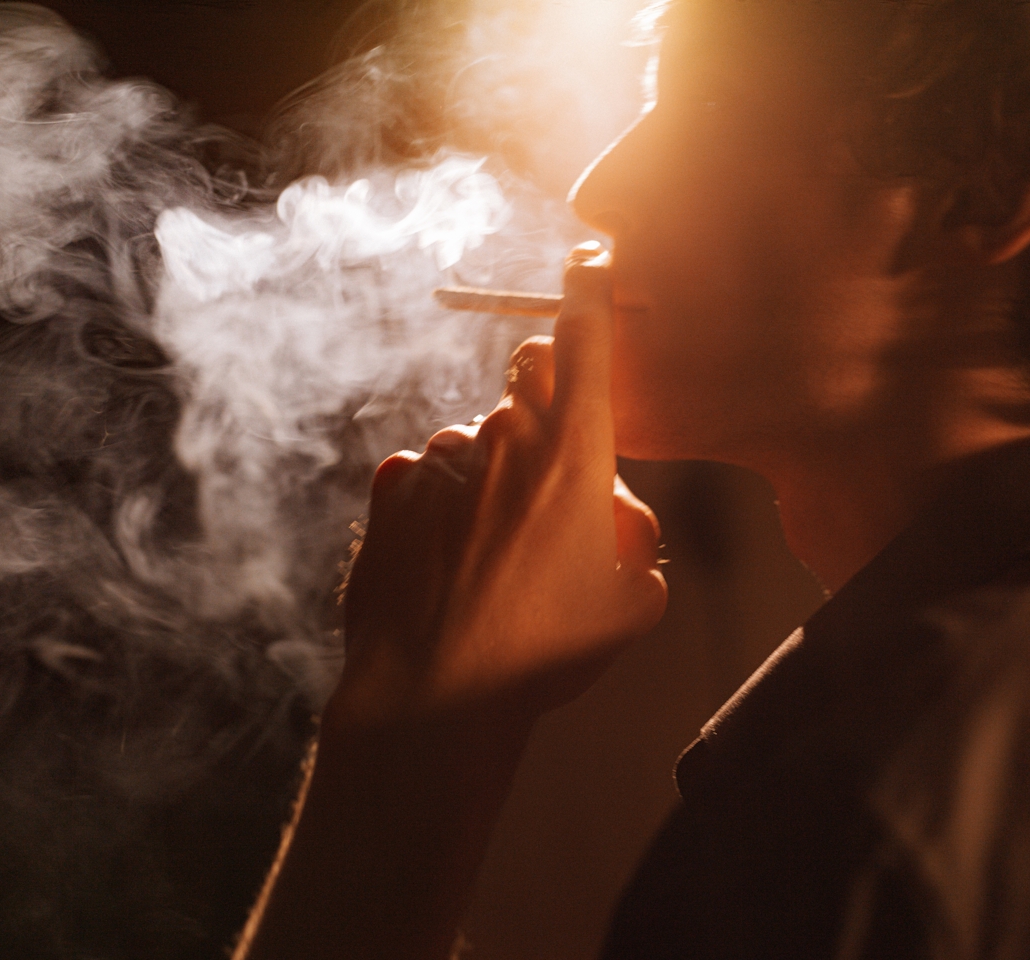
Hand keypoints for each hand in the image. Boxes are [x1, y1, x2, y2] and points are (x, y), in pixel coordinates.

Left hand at [333, 244, 667, 728]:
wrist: (435, 694)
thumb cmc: (544, 652)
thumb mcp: (635, 601)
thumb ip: (636, 534)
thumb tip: (611, 508)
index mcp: (575, 455)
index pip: (586, 341)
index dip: (592, 293)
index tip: (590, 263)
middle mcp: (505, 439)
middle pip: (528, 379)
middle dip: (545, 406)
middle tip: (550, 479)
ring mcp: (442, 459)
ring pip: (477, 438)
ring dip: (490, 474)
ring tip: (491, 556)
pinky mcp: (392, 486)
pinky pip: (428, 471)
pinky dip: (442, 500)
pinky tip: (447, 559)